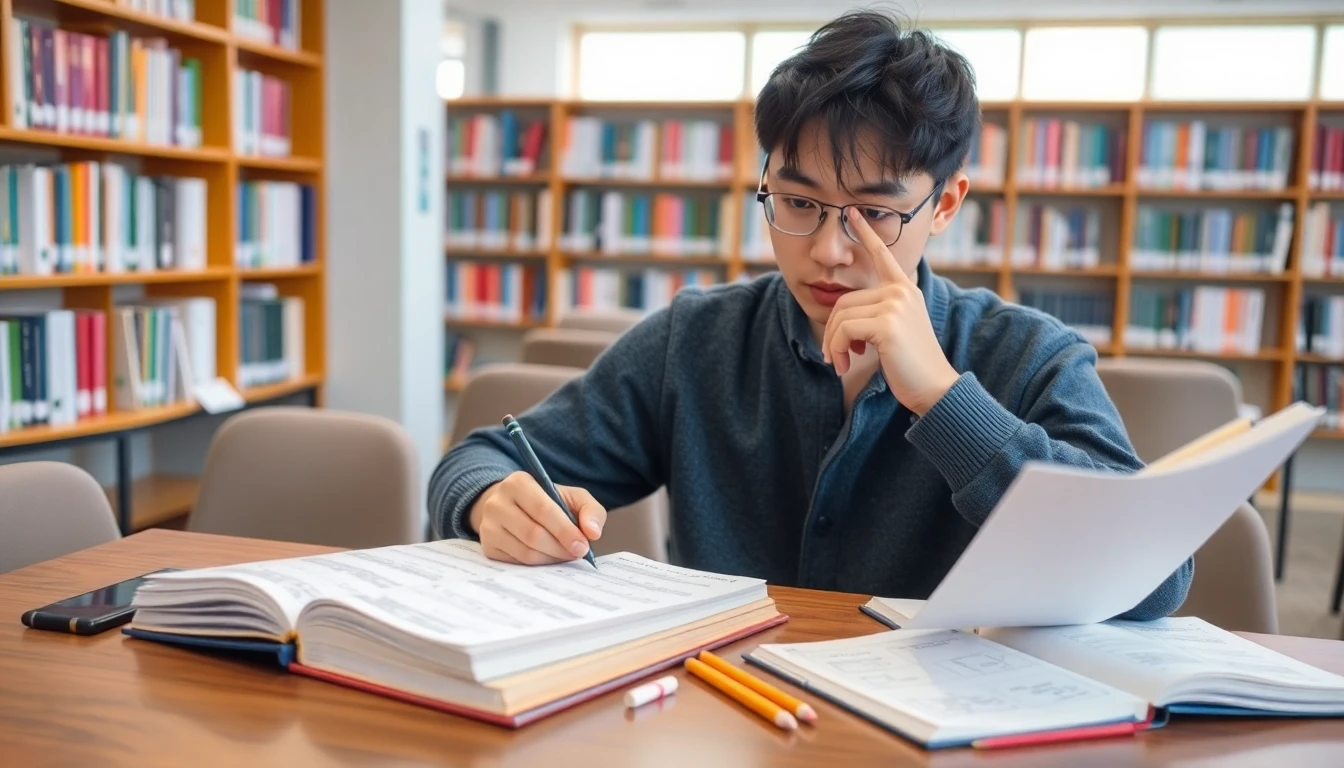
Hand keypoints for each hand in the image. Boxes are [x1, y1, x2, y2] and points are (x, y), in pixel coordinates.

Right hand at [467, 471, 605, 564]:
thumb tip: (592, 533)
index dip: (565, 531)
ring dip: (551, 558)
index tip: (583, 546)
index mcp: (518, 483)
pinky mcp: (488, 547)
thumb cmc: (548, 502)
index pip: (543, 510)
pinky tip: (548, 556)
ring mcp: (488, 527)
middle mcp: (497, 503)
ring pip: (525, 552)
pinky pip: (517, 563)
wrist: (513, 506)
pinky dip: (538, 564)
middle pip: (533, 534)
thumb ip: (590, 510)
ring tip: (565, 554)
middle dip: (560, 548)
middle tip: (577, 553)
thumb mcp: (573, 497)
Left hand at [822, 208, 960, 415]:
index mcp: (905, 289)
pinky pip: (844, 330)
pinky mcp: (887, 324)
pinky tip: (844, 365)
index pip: (882, 255)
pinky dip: (837, 350)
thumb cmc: (911, 365)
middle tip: (834, 356)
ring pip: (841, 316)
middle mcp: (901, 291)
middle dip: (832, 331)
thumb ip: (875, 314)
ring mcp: (895, 305)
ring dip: (832, 344)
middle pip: (845, 301)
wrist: (934, 388)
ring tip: (839, 363)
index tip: (852, 212)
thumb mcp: (894, 331)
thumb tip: (839, 320)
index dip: (866, 233)